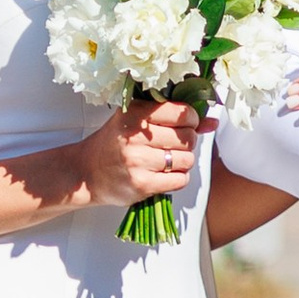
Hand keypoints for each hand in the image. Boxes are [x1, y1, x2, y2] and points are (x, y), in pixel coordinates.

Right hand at [73, 97, 201, 211]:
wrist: (86, 172)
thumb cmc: (114, 143)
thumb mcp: (137, 120)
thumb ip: (175, 117)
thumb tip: (212, 121)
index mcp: (134, 113)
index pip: (182, 113)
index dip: (192, 119)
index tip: (186, 124)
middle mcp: (134, 136)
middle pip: (188, 137)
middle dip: (187, 141)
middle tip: (172, 144)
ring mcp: (137, 161)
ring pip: (186, 160)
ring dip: (182, 162)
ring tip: (166, 160)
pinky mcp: (141, 184)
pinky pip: (180, 180)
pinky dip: (178, 178)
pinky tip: (164, 174)